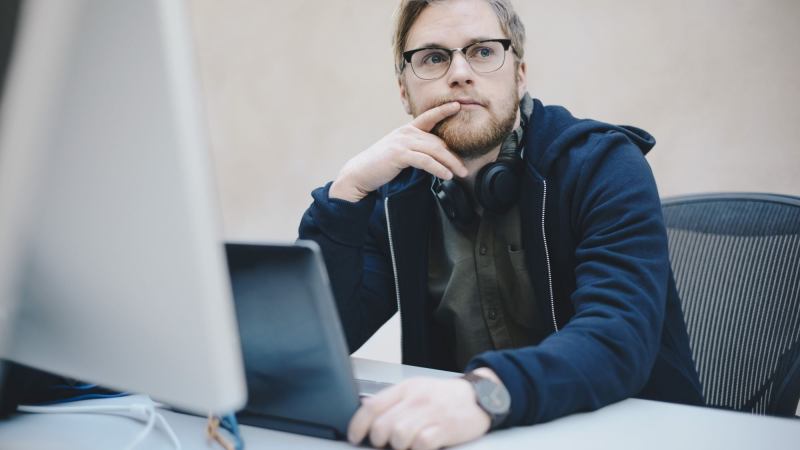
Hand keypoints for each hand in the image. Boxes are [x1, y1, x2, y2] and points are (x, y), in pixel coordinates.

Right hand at [329, 102, 468, 201]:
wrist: (361, 173)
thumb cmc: (381, 165)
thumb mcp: (400, 153)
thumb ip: (416, 151)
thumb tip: (435, 158)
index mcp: (407, 130)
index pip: (428, 117)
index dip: (443, 110)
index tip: (458, 106)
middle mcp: (406, 133)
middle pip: (438, 142)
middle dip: (454, 155)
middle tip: (465, 168)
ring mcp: (403, 142)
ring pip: (434, 150)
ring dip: (450, 163)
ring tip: (461, 173)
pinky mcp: (400, 154)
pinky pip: (426, 161)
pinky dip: (438, 168)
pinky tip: (446, 175)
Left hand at [347, 374, 492, 449]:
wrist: (479, 396)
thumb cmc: (444, 397)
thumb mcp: (416, 390)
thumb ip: (392, 401)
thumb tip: (365, 410)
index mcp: (405, 389)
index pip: (372, 406)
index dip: (358, 425)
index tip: (355, 437)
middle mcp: (416, 399)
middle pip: (382, 426)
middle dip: (379, 441)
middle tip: (387, 444)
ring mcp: (431, 414)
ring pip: (399, 436)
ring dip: (399, 446)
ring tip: (407, 444)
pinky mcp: (445, 428)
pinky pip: (421, 444)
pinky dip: (417, 449)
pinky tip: (421, 446)